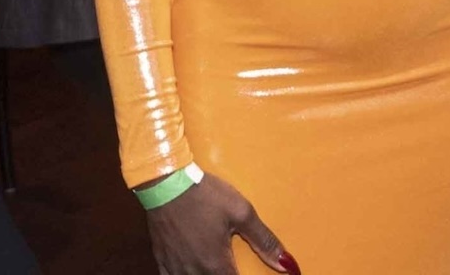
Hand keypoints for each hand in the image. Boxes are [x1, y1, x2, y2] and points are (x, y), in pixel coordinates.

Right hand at [145, 173, 298, 274]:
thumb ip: (264, 240)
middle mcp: (194, 273)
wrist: (165, 183)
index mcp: (216, 265)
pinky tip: (192, 270)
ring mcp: (175, 268)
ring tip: (217, 267)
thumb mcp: (241, 212)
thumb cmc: (206, 196)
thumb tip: (288, 264)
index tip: (248, 273)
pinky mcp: (161, 260)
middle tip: (233, 267)